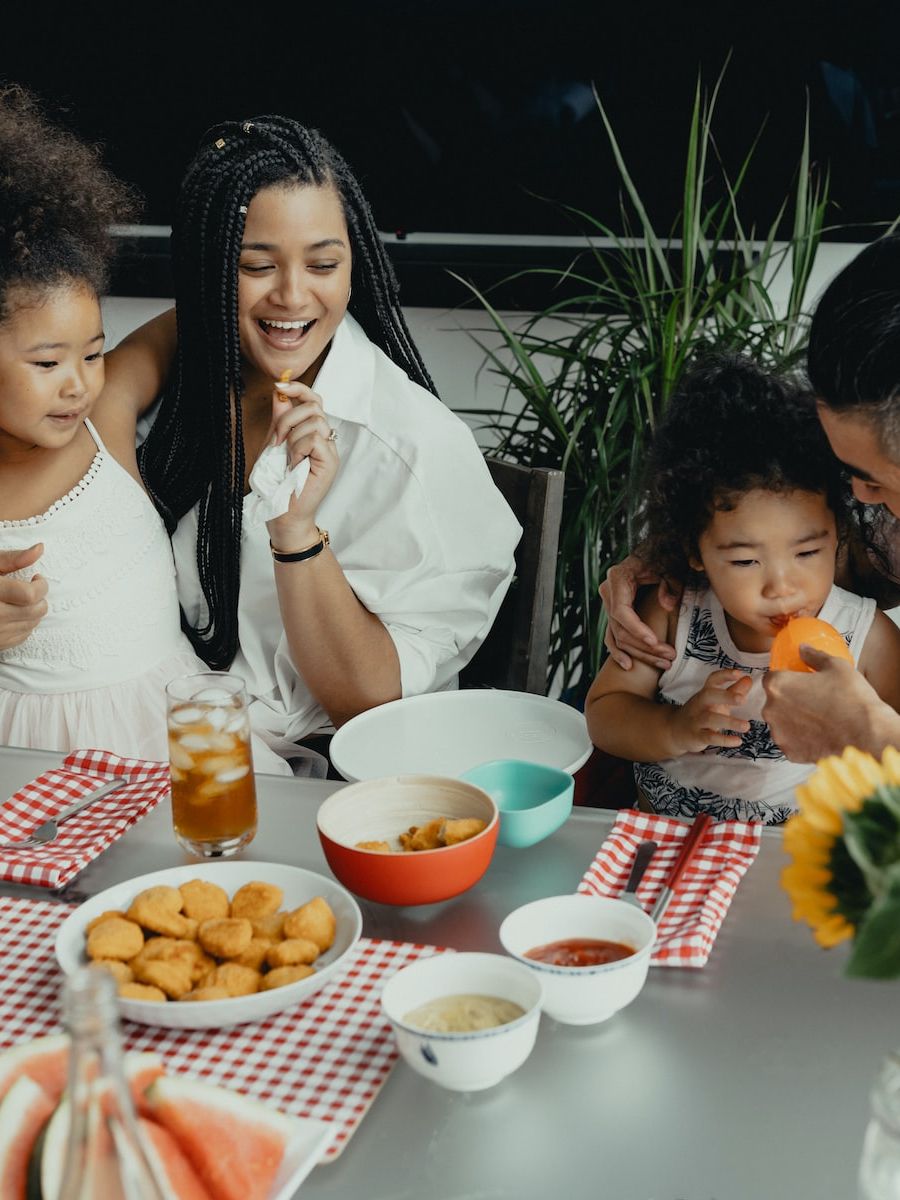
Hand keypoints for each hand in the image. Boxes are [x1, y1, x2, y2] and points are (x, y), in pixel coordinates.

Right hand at [0, 545, 47, 648]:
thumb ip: (12, 559)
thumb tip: (39, 548)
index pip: (29, 594)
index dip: (41, 585)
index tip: (37, 578)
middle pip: (33, 612)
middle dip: (41, 599)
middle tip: (33, 589)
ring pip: (30, 626)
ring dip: (35, 612)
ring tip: (24, 600)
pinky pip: (20, 638)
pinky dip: (25, 626)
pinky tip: (16, 614)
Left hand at [265, 381, 338, 550]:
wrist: (283, 514)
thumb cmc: (278, 485)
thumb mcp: (273, 444)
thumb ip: (279, 419)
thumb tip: (279, 392)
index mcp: (313, 432)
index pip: (314, 400)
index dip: (298, 388)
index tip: (279, 385)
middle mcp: (326, 439)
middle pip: (314, 406)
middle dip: (288, 418)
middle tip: (277, 440)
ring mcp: (330, 450)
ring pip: (314, 421)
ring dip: (292, 437)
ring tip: (287, 458)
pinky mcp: (330, 462)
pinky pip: (315, 439)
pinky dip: (298, 449)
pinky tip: (295, 464)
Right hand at [599, 554, 680, 669]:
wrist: (655, 551)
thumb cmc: (664, 556)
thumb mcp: (671, 566)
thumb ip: (671, 584)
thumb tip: (668, 606)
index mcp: (618, 578)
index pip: (621, 611)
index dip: (637, 629)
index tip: (654, 641)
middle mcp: (608, 592)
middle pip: (620, 628)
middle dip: (645, 646)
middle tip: (669, 656)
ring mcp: (608, 604)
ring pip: (617, 637)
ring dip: (639, 653)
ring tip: (664, 664)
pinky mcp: (613, 613)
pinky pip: (612, 636)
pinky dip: (619, 652)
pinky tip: (629, 666)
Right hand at [668, 668, 752, 754]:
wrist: (675, 730)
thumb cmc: (701, 713)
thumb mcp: (716, 701)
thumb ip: (733, 691)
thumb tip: (748, 679)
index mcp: (705, 693)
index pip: (713, 679)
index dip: (725, 675)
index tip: (739, 673)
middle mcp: (699, 704)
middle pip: (709, 695)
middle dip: (725, 696)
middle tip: (742, 699)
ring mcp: (696, 720)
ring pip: (710, 718)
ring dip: (729, 722)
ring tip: (746, 726)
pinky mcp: (696, 736)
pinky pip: (709, 737)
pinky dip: (724, 740)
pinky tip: (738, 741)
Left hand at [763, 647, 899, 761]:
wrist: (866, 735)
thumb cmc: (851, 698)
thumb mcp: (836, 666)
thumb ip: (813, 655)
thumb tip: (802, 649)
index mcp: (777, 685)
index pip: (772, 678)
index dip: (787, 679)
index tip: (801, 684)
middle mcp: (771, 709)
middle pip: (774, 702)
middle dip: (789, 701)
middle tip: (814, 702)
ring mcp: (778, 733)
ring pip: (781, 723)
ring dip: (793, 721)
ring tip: (819, 720)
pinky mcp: (789, 753)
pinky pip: (791, 743)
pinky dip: (801, 740)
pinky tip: (819, 736)